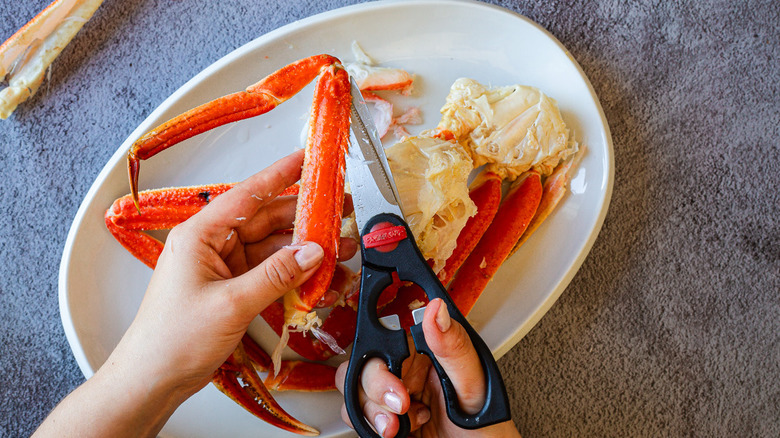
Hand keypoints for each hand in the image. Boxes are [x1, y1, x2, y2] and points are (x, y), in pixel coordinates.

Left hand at [34, 150, 356, 436]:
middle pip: (267, 220)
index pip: (248, 194)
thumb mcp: (232, 304)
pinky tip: (321, 280)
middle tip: (340, 212)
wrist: (153, 381)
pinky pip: (271, 274)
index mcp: (201, 235)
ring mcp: (224, 268)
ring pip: (274, 249)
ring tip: (342, 249)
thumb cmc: (175, 339)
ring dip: (306, 251)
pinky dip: (295, 276)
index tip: (308, 158)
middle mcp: (213, 245)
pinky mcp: (234, 289)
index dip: (281, 174)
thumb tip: (314, 251)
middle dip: (306, 218)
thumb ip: (277, 275)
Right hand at [335, 298, 519, 437]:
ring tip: (399, 427)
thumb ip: (454, 346)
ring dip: (371, 412)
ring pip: (356, 393)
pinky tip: (398, 433)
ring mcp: (394, 400)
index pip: (387, 339)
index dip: (381, 356)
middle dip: (375, 390)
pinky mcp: (386, 424)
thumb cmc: (488, 429)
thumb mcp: (475, 385)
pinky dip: (369, 428)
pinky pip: (358, 419)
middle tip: (401, 408)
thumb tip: (437, 310)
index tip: (396, 380)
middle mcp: (408, 373)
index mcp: (428, 353)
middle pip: (364, 366)